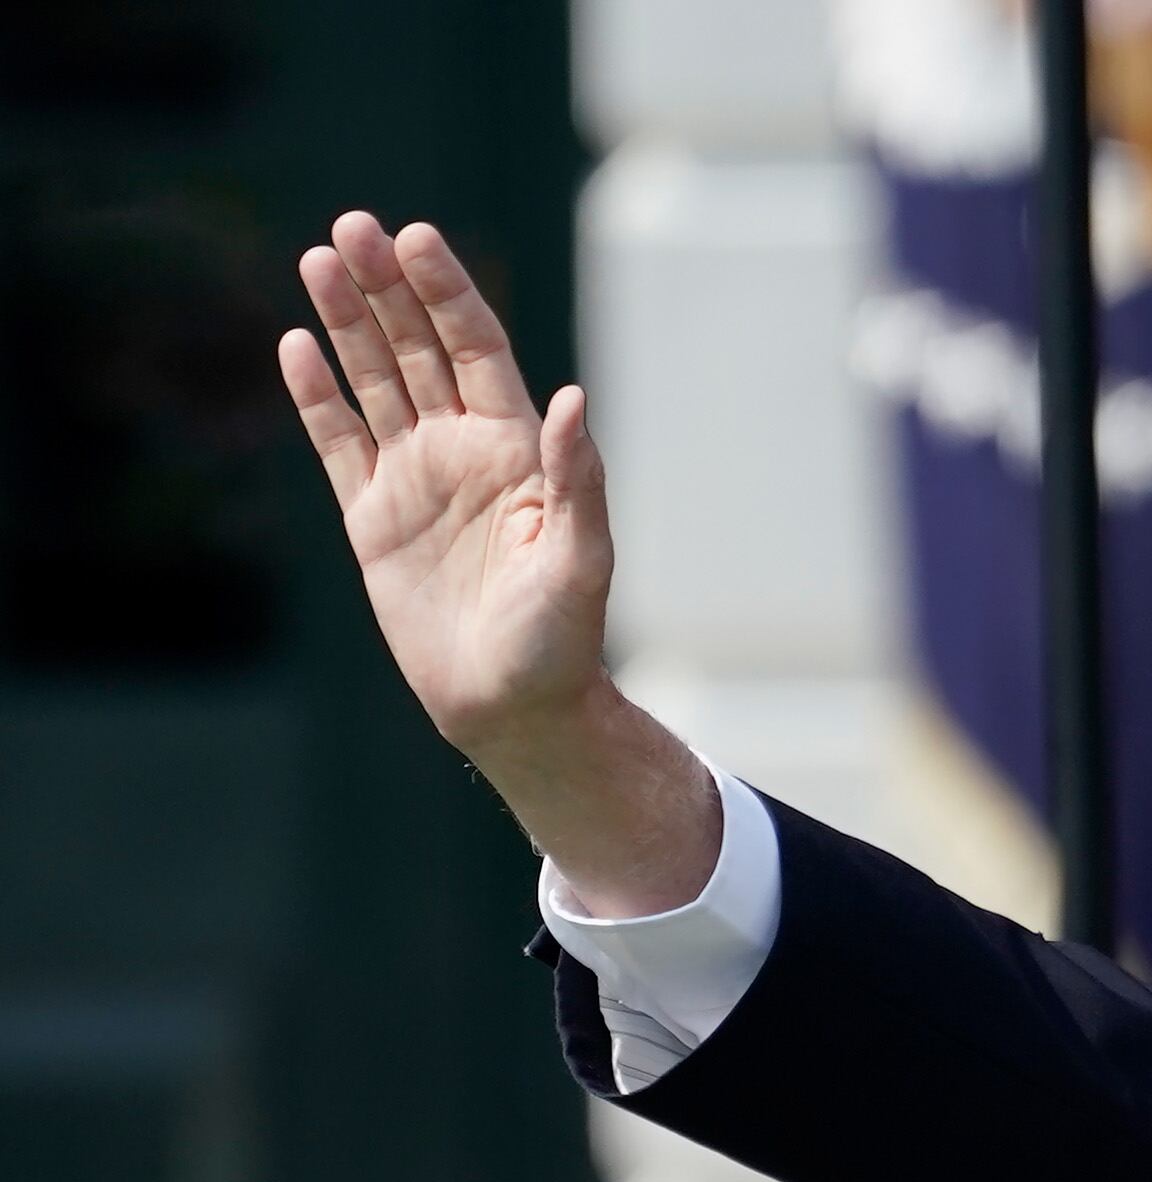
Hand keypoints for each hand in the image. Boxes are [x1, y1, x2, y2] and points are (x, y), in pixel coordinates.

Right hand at [279, 212, 716, 913]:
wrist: (513, 708)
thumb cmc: (561, 640)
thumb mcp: (581, 558)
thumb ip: (576, 478)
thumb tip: (571, 397)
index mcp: (519, 451)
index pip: (476, 349)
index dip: (447, 293)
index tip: (416, 237)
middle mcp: (465, 452)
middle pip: (419, 349)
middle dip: (387, 288)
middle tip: (350, 227)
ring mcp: (416, 481)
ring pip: (375, 382)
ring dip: (347, 323)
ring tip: (316, 260)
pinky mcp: (373, 519)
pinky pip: (338, 443)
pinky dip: (317, 396)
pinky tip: (295, 346)